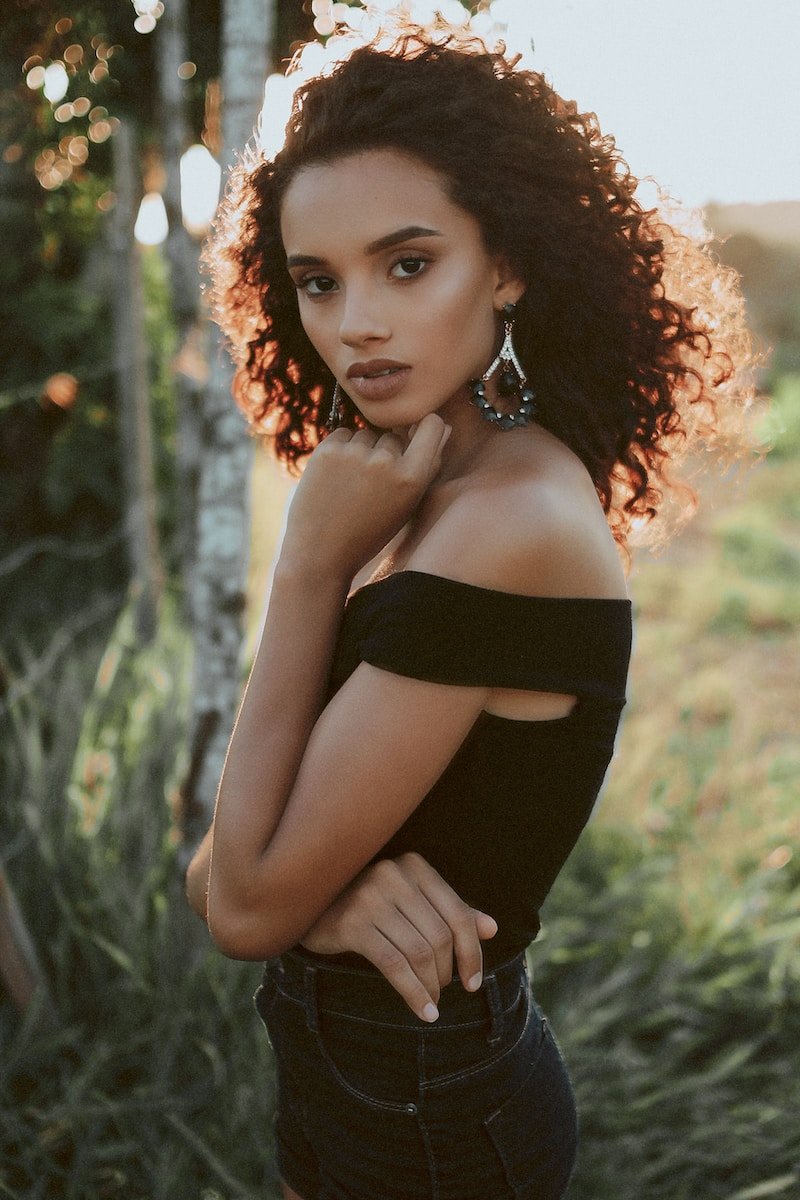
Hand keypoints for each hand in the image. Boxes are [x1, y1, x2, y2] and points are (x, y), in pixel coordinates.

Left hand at [281, 414, 451, 578]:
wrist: (320, 552)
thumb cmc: (369, 532)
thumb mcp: (407, 505)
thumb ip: (428, 466)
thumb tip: (445, 426)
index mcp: (413, 478)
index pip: (432, 425)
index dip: (425, 426)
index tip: (415, 434)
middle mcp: (386, 462)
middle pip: (393, 437)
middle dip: (385, 454)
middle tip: (370, 487)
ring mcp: (355, 454)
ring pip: (366, 435)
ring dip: (361, 452)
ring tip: (350, 485)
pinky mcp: (328, 450)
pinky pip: (342, 434)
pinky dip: (340, 450)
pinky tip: (334, 479)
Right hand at [299, 853, 497, 1022]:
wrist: (309, 907)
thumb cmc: (367, 905)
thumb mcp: (411, 902)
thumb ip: (450, 912)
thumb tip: (491, 928)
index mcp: (415, 866)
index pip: (458, 914)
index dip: (472, 953)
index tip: (474, 982)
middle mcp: (394, 875)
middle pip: (440, 936)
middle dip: (447, 973)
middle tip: (442, 992)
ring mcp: (371, 897)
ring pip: (419, 952)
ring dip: (431, 986)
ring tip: (431, 1002)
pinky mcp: (352, 923)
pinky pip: (394, 965)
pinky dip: (413, 993)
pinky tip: (423, 1012)